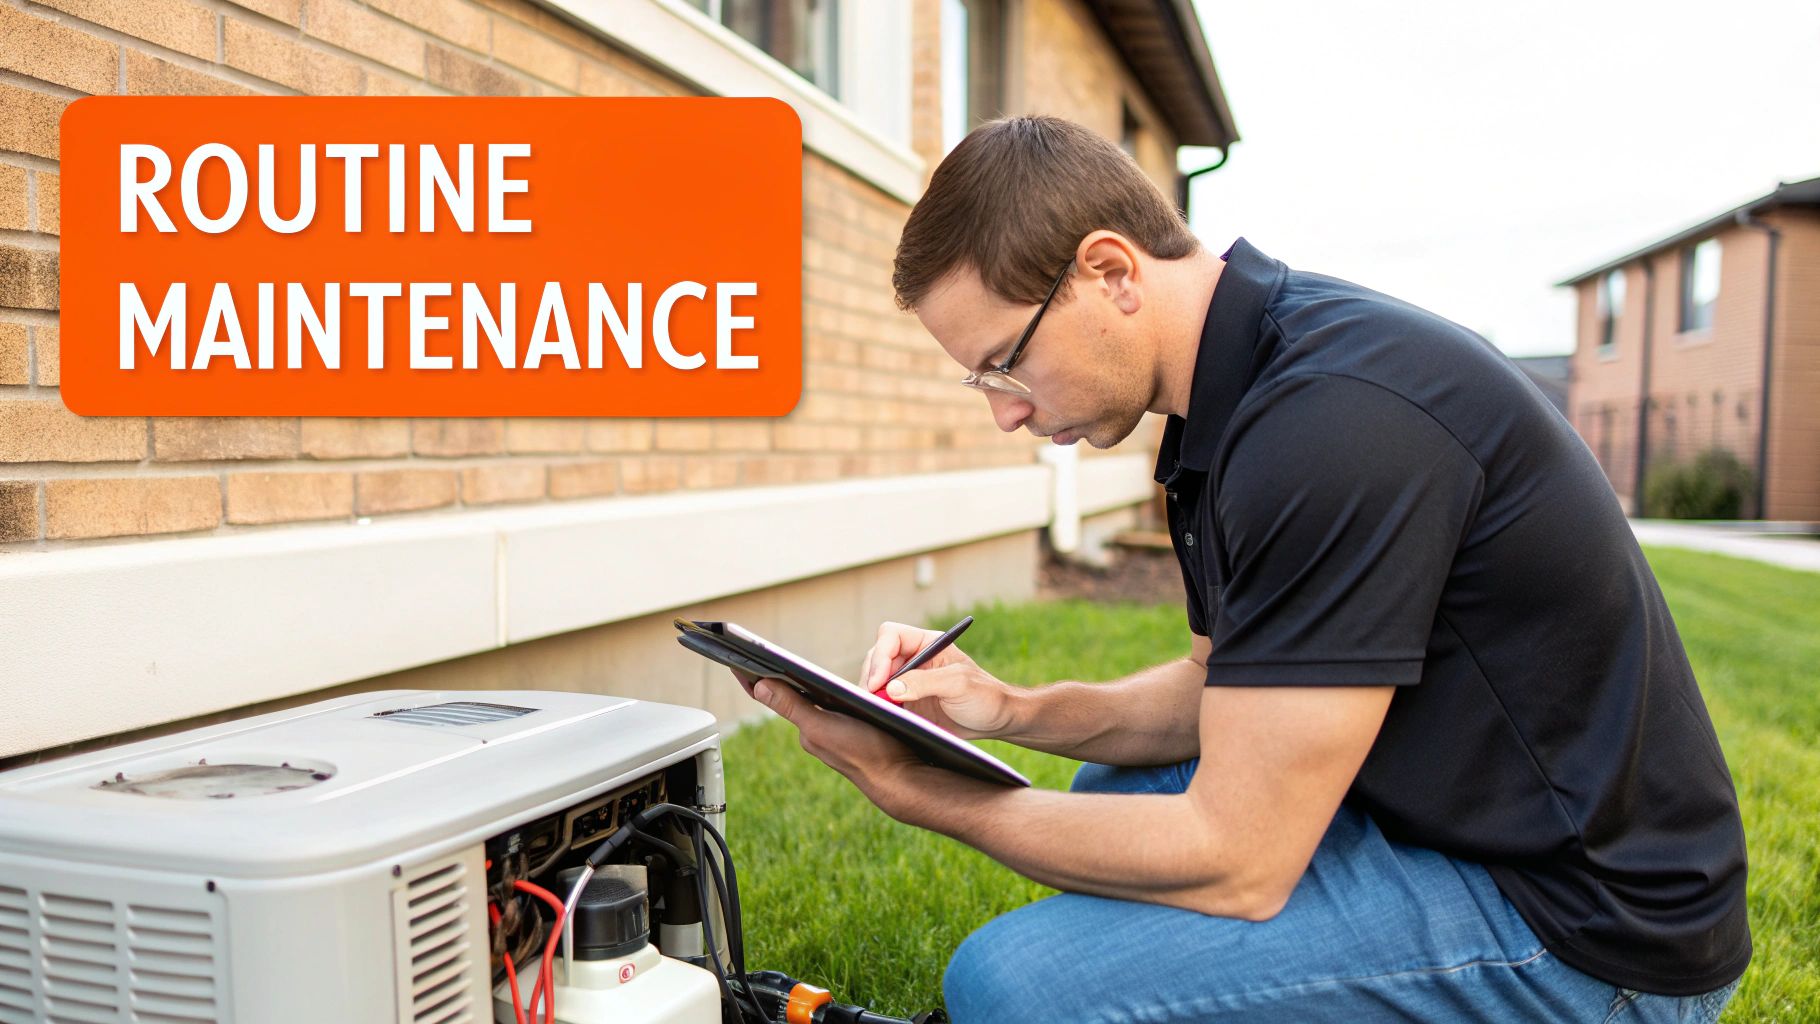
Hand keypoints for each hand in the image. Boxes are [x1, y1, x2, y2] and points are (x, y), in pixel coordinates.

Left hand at [731, 667, 926, 816]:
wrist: (901, 778)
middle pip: (790, 696)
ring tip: (781, 664)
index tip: (733, 655)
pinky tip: (825, 685)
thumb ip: (792, 706)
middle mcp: (815, 730)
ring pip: (810, 701)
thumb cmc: (865, 754)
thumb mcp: (823, 726)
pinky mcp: (850, 731)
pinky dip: (823, 693)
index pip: (772, 696)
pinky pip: (829, 707)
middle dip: (775, 676)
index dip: (752, 676)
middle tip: (755, 653)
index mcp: (806, 728)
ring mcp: (832, 732)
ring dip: (800, 684)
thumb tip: (759, 686)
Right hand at [858, 621, 1016, 739]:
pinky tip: (882, 718)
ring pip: (876, 680)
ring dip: (872, 694)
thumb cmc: (985, 696)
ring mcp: (909, 681)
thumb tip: (890, 687)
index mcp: (928, 644)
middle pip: (877, 658)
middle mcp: (914, 659)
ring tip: (877, 711)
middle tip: (874, 701)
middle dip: (872, 677)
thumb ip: (925, 682)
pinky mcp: (907, 703)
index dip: (880, 655)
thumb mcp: (958, 685)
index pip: (891, 636)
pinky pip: (882, 701)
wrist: (997, 721)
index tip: (879, 681)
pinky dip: (877, 708)